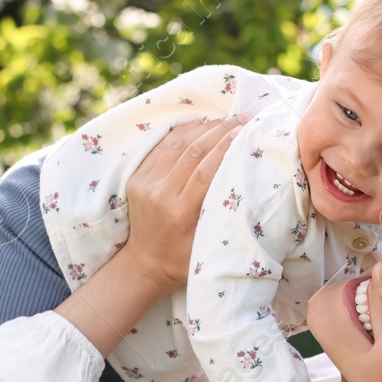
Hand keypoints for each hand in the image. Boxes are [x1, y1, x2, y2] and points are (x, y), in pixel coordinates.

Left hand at [123, 115, 248, 291]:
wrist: (144, 263)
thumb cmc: (183, 258)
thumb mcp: (207, 242)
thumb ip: (220, 212)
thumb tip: (243, 178)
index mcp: (180, 212)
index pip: (205, 170)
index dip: (226, 146)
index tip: (245, 130)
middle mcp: (160, 194)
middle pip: (192, 151)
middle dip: (219, 130)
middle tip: (241, 118)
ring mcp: (145, 184)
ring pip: (176, 143)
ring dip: (202, 126)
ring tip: (224, 118)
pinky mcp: (137, 178)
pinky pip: (161, 146)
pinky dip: (182, 131)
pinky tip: (200, 123)